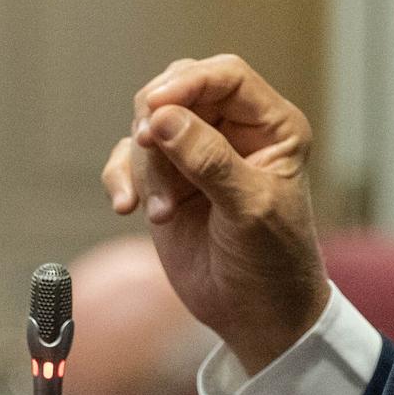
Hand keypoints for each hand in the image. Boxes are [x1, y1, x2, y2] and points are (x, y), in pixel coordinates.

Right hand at [101, 55, 328, 371]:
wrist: (255, 317)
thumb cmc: (272, 262)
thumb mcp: (249, 209)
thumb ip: (208, 160)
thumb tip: (161, 117)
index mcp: (272, 127)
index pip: (225, 77)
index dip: (189, 83)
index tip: (156, 107)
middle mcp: (233, 132)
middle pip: (180, 90)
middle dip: (157, 120)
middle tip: (147, 145)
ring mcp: (196, 155)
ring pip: (149, 126)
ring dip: (145, 166)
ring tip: (162, 215)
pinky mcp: (166, 181)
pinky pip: (129, 158)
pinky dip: (122, 178)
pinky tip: (127, 208)